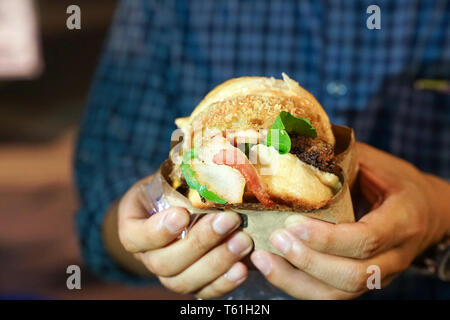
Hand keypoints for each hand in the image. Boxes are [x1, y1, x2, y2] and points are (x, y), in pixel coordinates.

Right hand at [117, 180, 252, 298]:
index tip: (181, 213)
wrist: (172, 215)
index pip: (137, 237)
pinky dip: (224, 283)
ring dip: (217, 262)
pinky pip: (204, 292)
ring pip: (186, 281)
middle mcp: (149, 257)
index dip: (158, 230)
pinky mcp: (193, 284)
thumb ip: (176, 177)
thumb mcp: (164, 180)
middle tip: (228, 220)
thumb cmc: (169, 193)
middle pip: (166, 262)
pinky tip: (243, 268)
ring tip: (243, 242)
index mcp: (134, 230)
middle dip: (200, 242)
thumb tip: (208, 157)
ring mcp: (171, 275)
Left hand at [250, 142, 449, 298]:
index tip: (292, 224)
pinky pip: (330, 295)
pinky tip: (272, 269)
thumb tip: (291, 145)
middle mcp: (394, 255)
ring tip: (262, 259)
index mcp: (402, 220)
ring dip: (296, 280)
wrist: (426, 211)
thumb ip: (340, 159)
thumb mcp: (374, 163)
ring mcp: (380, 274)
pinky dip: (298, 286)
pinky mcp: (363, 281)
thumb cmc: (394, 181)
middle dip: (308, 260)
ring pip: (339, 293)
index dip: (327, 238)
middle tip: (274, 238)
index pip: (366, 239)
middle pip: (352, 275)